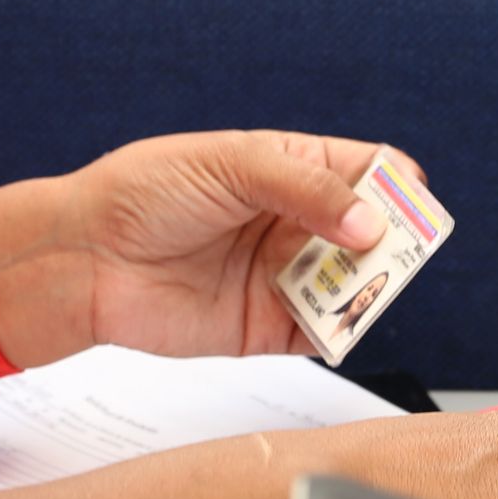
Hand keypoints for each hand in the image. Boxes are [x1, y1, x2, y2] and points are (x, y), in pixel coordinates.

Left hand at [0, 131, 402, 368]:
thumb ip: (305, 189)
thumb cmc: (142, 193)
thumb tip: (370, 223)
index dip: (395, 183)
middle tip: (390, 250)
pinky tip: (338, 322)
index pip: (363, 169)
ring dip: (369, 287)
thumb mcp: (229, 165)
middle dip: (391, 241)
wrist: (84, 259)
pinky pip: (323, 332)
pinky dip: (342, 331)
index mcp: (287, 169)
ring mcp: (284, 276)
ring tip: (362, 286)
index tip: (413, 201)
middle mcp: (293, 222)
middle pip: (371, 232)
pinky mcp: (268, 327)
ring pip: (355, 284)